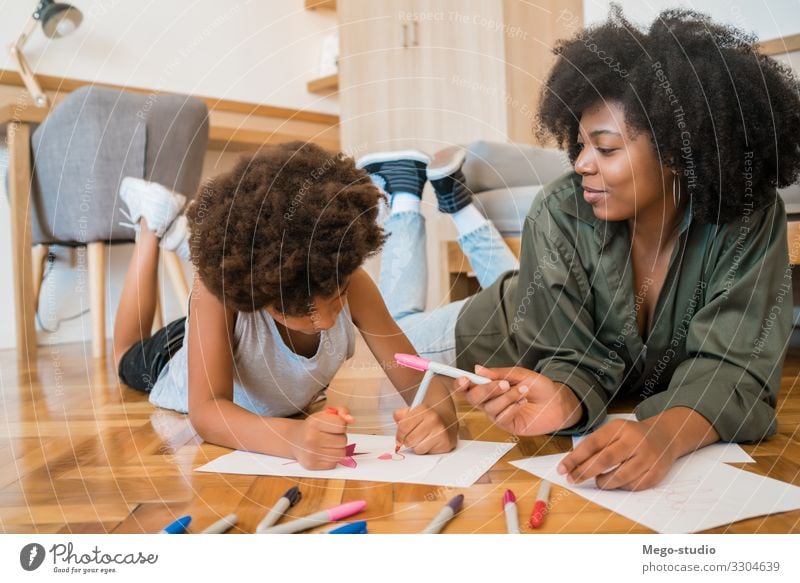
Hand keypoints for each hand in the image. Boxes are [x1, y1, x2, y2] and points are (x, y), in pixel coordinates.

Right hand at [290, 406, 353, 469]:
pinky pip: (333, 463)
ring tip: (328, 444)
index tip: (334, 425)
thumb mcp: (325, 414)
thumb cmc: (313, 427)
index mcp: (315, 422)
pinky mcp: (312, 465)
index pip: (341, 425)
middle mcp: (311, 438)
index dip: (341, 425)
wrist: (293, 440)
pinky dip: (332, 459)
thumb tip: (352, 420)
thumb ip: (341, 412)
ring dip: (338, 449)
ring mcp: (311, 453)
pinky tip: (324, 453)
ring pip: (341, 454)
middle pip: (343, 441)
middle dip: (340, 438)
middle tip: (330, 436)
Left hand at [393, 404, 456, 453]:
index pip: (403, 427)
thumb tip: (397, 418)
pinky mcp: (446, 443)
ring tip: (422, 439)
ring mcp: (441, 432)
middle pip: (409, 440)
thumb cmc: (427, 418)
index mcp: (423, 409)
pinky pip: (427, 453)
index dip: (399, 435)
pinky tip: (430, 442)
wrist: (447, 421)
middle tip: (411, 439)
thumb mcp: (413, 412)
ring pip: (417, 449)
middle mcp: (433, 419)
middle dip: (407, 442)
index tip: (399, 439)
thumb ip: (401, 414)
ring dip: (417, 446)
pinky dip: (426, 450)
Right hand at [453, 365, 581, 434]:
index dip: (461, 384)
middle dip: (487, 390)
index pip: (468, 387)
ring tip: (523, 391)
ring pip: (490, 407)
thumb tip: (477, 369)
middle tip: (504, 384)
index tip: (464, 378)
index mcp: (489, 387)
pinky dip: (512, 408)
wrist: (557, 401)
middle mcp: (490, 402)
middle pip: (474, 398)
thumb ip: (498, 373)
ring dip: (507, 397)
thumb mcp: (519, 374)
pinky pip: (501, 417)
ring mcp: (498, 415)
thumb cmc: (539, 387)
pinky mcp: (508, 425)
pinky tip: (523, 403)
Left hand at [557, 418, 677, 490]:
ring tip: (598, 481)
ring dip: (603, 482)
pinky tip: (615, 482)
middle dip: (584, 472)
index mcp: (620, 428)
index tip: (562, 469)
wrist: (665, 437)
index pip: (592, 444)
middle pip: (605, 460)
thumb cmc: (630, 436)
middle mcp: (635, 441)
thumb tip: (572, 464)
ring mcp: (647, 457)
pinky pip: (632, 486)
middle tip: (573, 479)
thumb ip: (595, 444)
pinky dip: (620, 487)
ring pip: (619, 476)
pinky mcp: (656, 473)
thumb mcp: (614, 431)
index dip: (575, 458)